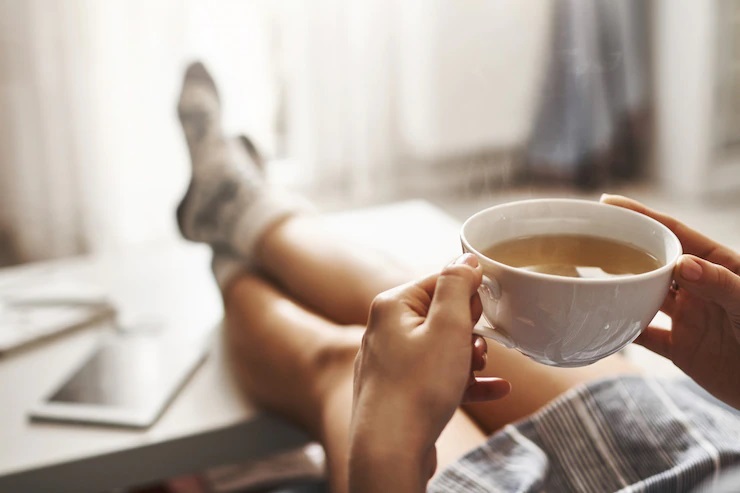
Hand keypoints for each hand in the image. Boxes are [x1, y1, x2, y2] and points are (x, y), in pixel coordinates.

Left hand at [350, 254, 509, 491]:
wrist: (389, 450)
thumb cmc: (417, 387)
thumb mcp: (447, 327)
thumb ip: (457, 286)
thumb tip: (466, 259)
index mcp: (392, 305)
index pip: (438, 281)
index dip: (468, 296)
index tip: (482, 316)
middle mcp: (385, 329)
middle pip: (440, 315)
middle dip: (468, 330)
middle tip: (478, 348)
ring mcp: (390, 362)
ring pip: (441, 348)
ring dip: (469, 357)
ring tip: (481, 369)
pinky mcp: (399, 391)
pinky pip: (437, 377)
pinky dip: (464, 381)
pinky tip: (496, 390)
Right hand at [601, 195, 739, 408]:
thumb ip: (719, 282)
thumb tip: (680, 263)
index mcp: (717, 266)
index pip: (675, 234)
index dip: (642, 217)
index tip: (610, 204)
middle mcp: (698, 287)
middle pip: (653, 262)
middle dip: (624, 249)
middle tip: (589, 239)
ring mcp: (688, 317)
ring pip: (644, 295)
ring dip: (619, 287)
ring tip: (587, 275)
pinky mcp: (681, 348)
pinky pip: (644, 335)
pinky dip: (622, 330)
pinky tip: (599, 324)